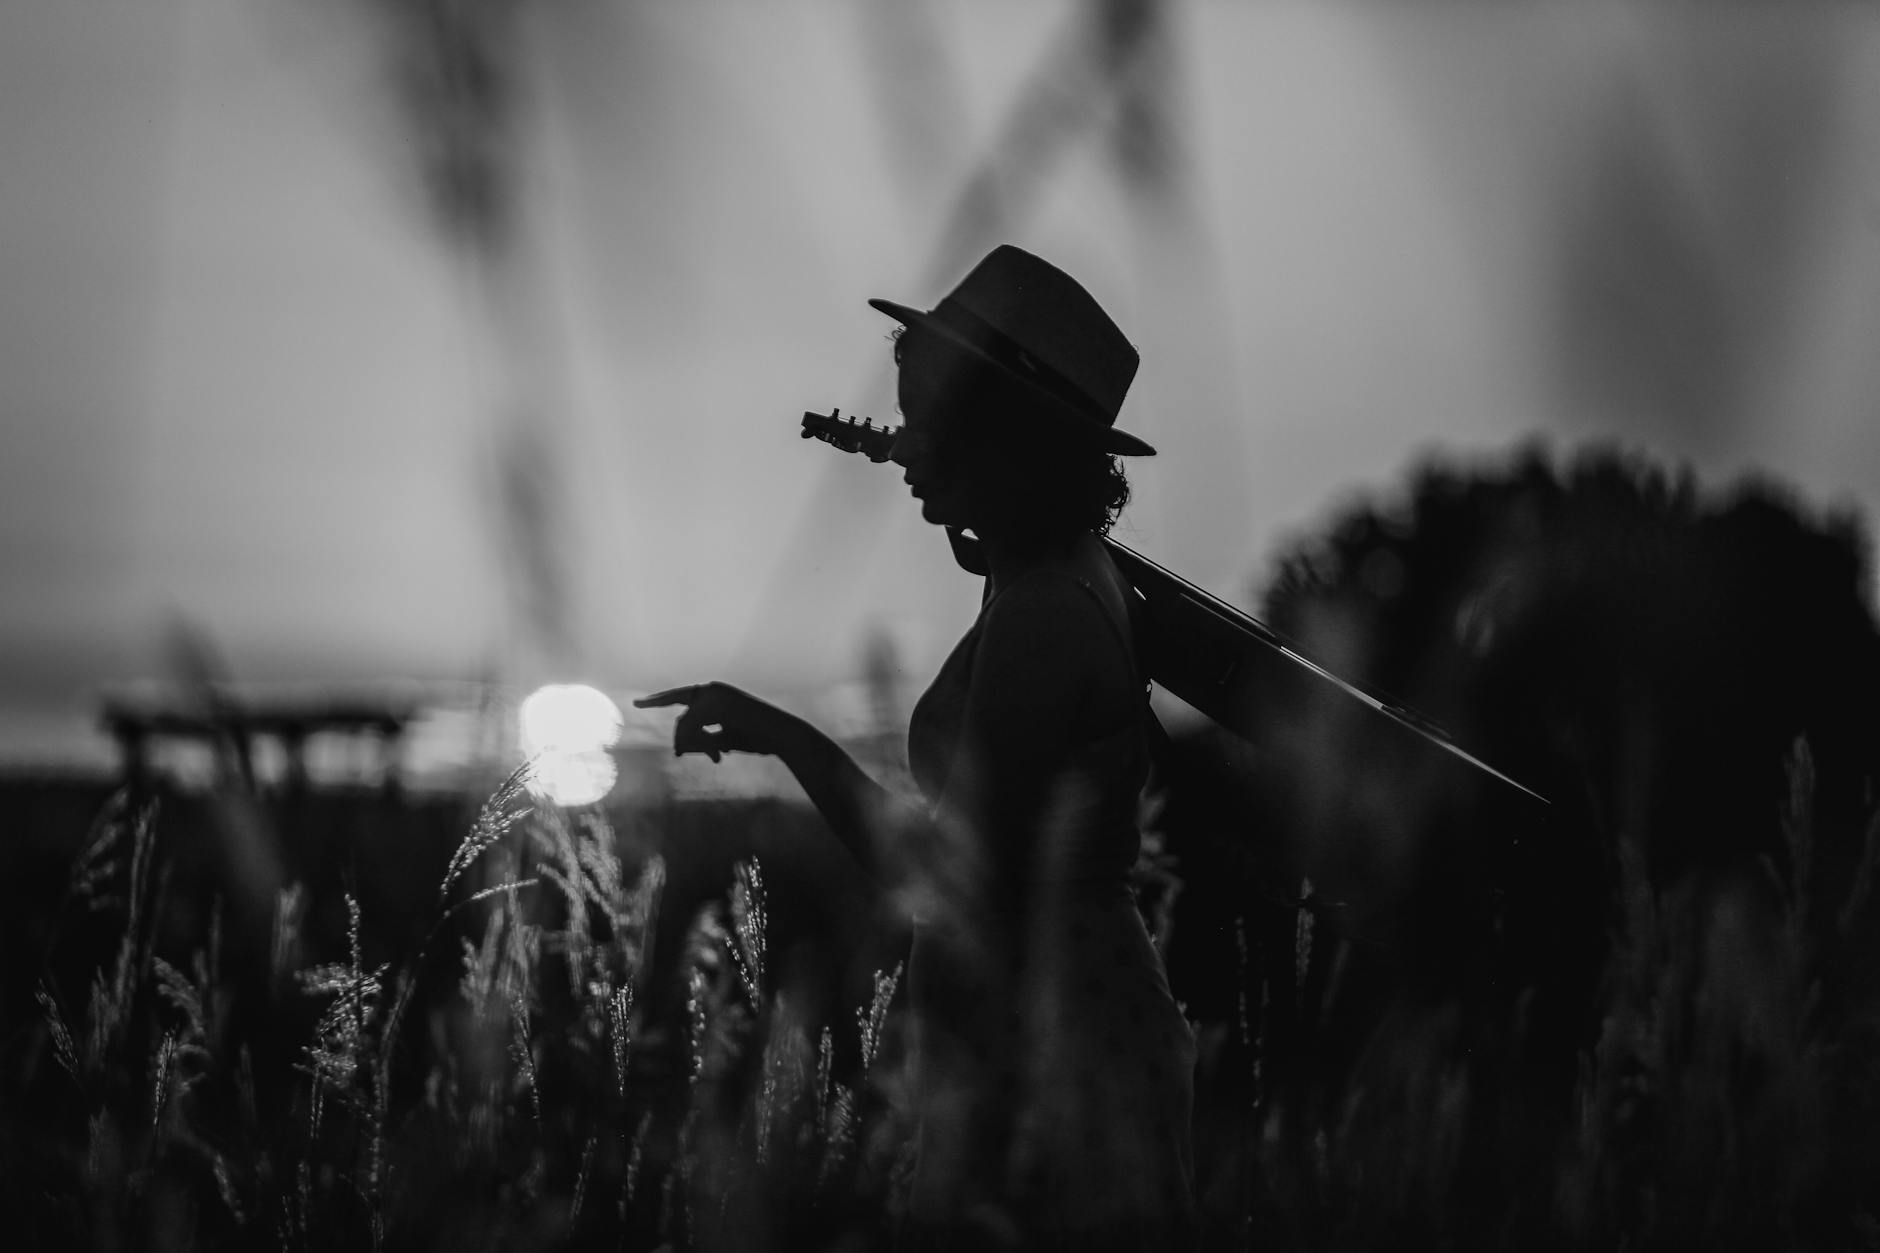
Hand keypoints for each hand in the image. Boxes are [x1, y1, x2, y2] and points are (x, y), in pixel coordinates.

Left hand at [632, 682, 801, 762]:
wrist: (783, 736)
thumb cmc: (758, 738)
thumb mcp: (724, 739)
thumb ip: (702, 739)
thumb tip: (679, 746)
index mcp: (715, 693)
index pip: (679, 697)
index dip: (658, 701)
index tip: (637, 704)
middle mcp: (712, 689)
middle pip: (682, 720)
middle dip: (686, 741)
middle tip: (691, 757)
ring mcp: (714, 695)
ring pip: (687, 728)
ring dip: (700, 747)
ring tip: (717, 755)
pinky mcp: (716, 705)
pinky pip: (694, 731)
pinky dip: (704, 747)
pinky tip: (718, 754)